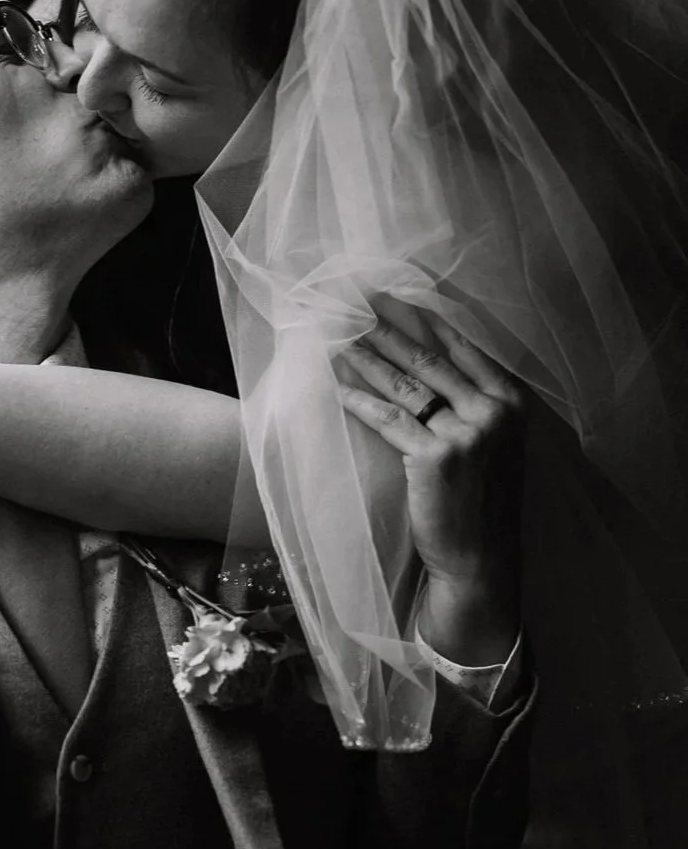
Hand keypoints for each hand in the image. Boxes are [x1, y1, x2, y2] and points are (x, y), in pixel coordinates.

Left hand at [337, 310, 524, 660]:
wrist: (481, 558)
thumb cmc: (482, 499)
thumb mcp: (494, 441)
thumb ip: (474, 399)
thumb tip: (429, 355)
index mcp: (512, 401)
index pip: (463, 345)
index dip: (424, 317)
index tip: (395, 291)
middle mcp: (493, 411)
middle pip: (428, 359)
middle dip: (387, 328)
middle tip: (353, 303)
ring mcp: (466, 434)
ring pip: (405, 385)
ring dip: (366, 357)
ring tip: (337, 336)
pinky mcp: (434, 458)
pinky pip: (388, 418)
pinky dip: (359, 399)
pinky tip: (337, 384)